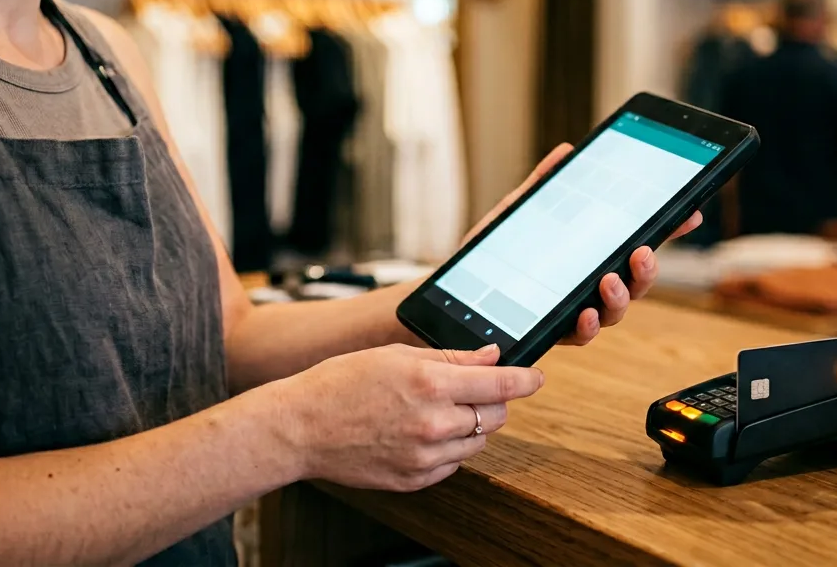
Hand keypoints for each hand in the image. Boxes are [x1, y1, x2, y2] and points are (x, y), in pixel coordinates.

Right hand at [284, 343, 542, 491]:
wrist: (301, 428)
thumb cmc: (341, 383)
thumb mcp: (397, 356)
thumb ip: (451, 358)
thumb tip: (492, 356)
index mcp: (431, 385)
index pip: (499, 384)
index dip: (525, 379)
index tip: (535, 377)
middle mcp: (433, 424)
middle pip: (495, 415)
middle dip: (493, 399)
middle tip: (474, 387)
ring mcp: (425, 457)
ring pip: (478, 442)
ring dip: (472, 425)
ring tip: (440, 409)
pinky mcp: (415, 479)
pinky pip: (453, 464)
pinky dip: (450, 448)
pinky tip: (423, 431)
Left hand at [465, 144, 703, 346]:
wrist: (456, 291)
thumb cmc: (492, 253)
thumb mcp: (517, 212)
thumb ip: (543, 185)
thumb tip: (565, 151)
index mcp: (591, 254)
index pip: (636, 242)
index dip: (667, 231)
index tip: (690, 214)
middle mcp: (590, 284)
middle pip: (635, 281)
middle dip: (648, 269)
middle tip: (644, 252)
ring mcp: (575, 309)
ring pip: (614, 310)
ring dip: (621, 297)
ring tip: (611, 281)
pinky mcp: (553, 330)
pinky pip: (580, 333)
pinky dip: (588, 324)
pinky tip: (586, 311)